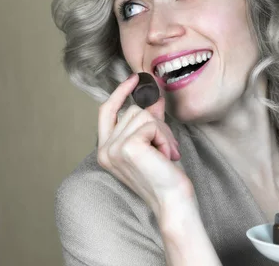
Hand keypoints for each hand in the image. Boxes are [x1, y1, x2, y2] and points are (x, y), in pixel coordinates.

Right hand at [97, 74, 193, 215]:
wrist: (173, 200)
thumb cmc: (164, 176)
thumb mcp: (153, 143)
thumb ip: (149, 120)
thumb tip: (153, 96)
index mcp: (106, 150)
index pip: (106, 111)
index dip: (119, 93)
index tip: (134, 79)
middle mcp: (105, 150)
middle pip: (133, 111)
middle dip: (157, 124)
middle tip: (166, 148)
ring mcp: (114, 149)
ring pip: (144, 115)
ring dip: (163, 132)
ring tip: (166, 154)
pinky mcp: (129, 147)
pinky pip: (152, 124)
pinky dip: (164, 137)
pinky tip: (166, 156)